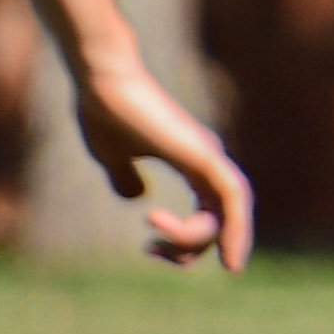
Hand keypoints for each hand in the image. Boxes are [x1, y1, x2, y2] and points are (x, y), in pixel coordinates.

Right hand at [71, 38, 250, 270]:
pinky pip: (231, 196)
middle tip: (152, 252)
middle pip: (223, 217)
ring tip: (157, 247)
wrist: (102, 82)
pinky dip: (230, 224)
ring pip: (230, 211)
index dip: (188, 240)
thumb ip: (125, 177)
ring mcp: (210, 156)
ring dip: (199, 238)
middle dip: (193, 246)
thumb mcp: (112, 156)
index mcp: (192, 163)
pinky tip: (209, 244)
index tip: (150, 249)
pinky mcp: (204, 154)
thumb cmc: (104, 112)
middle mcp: (208, 161)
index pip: (212, 212)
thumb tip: (137, 197)